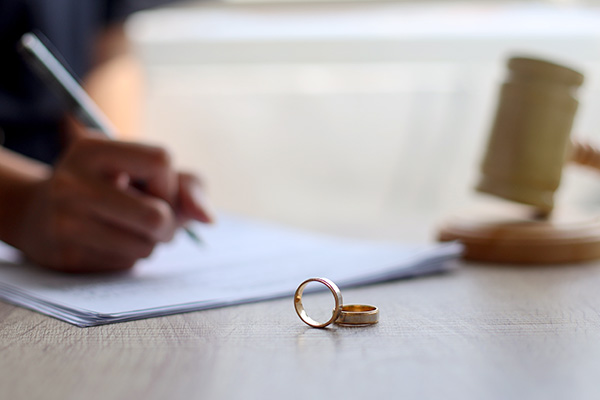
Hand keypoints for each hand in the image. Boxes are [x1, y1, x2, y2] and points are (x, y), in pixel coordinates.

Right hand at [15, 137, 211, 272]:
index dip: (169, 182)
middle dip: (168, 225)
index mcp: (92, 149)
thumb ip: (188, 187)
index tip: (155, 190)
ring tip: (129, 231)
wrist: (39, 214)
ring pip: (144, 246)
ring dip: (150, 244)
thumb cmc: (110, 188)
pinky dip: (129, 258)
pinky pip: (123, 265)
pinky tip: (109, 244)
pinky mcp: (64, 255)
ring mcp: (64, 221)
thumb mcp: (144, 172)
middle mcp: (71, 182)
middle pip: (155, 215)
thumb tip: (207, 219)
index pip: (161, 160)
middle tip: (157, 223)